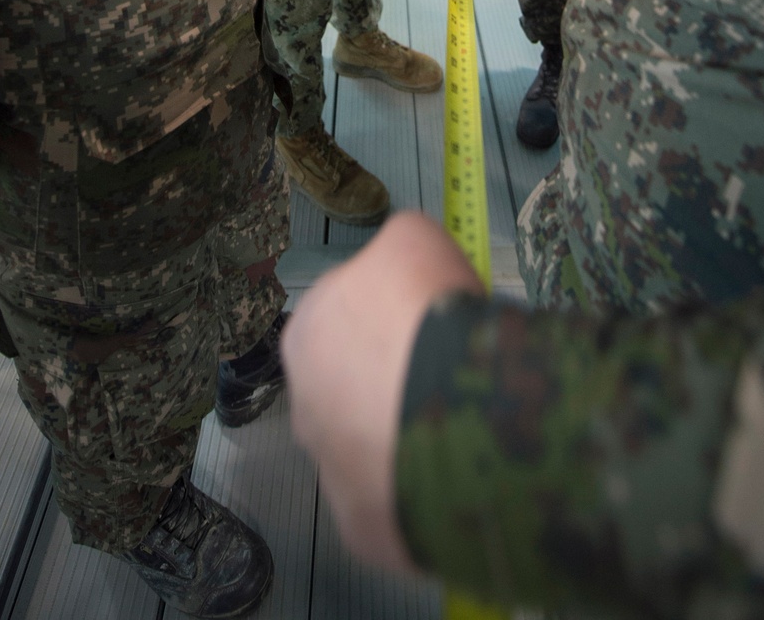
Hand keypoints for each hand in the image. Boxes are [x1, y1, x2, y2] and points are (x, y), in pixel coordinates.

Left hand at [283, 213, 483, 570]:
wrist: (450, 408)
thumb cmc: (425, 312)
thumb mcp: (414, 237)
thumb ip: (399, 247)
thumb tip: (404, 260)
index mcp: (306, 333)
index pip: (348, 320)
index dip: (396, 319)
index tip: (435, 323)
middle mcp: (302, 402)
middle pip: (354, 386)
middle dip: (394, 380)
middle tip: (448, 375)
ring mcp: (328, 471)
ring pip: (372, 447)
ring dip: (406, 437)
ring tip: (461, 426)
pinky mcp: (362, 526)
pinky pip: (396, 500)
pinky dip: (422, 488)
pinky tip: (457, 473)